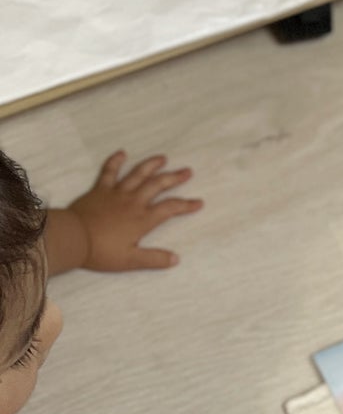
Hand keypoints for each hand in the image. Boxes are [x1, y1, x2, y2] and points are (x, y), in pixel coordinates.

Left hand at [61, 152, 203, 271]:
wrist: (73, 237)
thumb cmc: (102, 251)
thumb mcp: (131, 260)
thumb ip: (155, 259)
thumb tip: (175, 259)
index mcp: (143, 219)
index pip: (170, 208)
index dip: (186, 205)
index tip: (199, 202)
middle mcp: (133, 202)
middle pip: (157, 185)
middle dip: (174, 178)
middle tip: (187, 171)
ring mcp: (116, 193)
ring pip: (137, 174)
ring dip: (151, 165)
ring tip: (163, 158)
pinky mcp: (99, 189)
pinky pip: (108, 172)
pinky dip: (115, 161)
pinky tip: (122, 153)